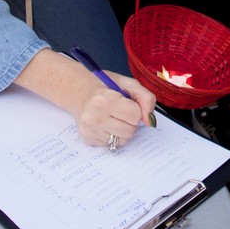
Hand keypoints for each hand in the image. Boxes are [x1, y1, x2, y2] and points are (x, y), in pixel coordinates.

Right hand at [17, 50, 155, 146]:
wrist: (79, 91)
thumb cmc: (105, 86)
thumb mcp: (128, 84)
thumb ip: (146, 99)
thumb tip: (150, 122)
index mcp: (104, 100)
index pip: (135, 115)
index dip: (135, 109)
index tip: (127, 102)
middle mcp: (94, 116)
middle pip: (130, 131)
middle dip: (130, 121)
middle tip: (120, 110)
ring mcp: (89, 129)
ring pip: (122, 140)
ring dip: (122, 130)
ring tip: (113, 117)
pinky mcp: (87, 138)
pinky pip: (111, 144)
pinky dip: (112, 134)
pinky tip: (105, 123)